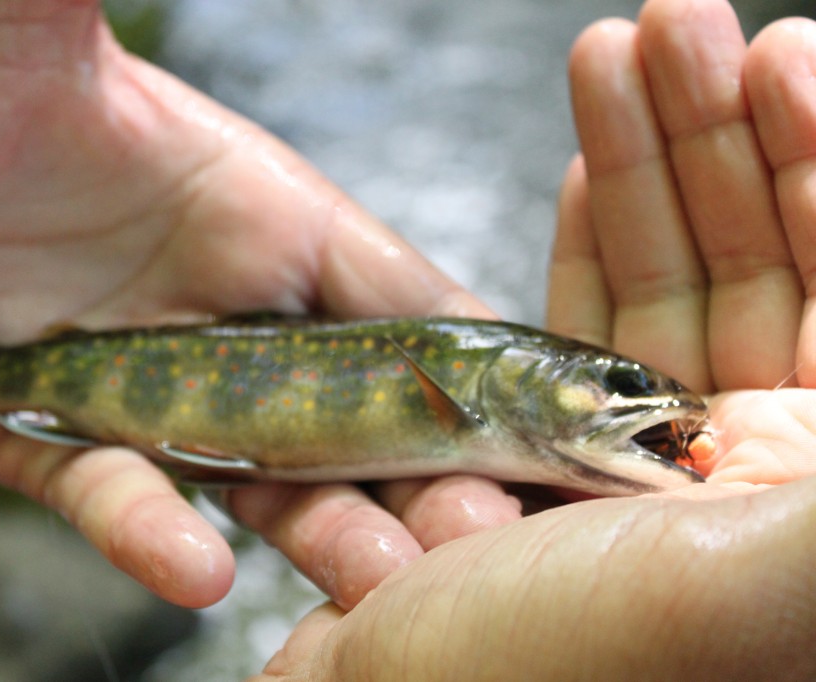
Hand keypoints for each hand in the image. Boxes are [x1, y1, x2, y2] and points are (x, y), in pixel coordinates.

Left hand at [0, 0, 517, 607]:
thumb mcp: (20, 31)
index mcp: (264, 224)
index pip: (400, 294)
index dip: (479, 359)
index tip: (555, 418)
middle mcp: (230, 322)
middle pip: (356, 411)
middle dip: (426, 470)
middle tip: (485, 528)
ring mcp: (155, 396)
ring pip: (263, 479)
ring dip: (323, 528)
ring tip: (377, 568)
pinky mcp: (70, 446)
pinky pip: (122, 499)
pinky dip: (154, 532)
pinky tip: (194, 565)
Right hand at [253, 0, 815, 676]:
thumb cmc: (524, 680)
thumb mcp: (732, 596)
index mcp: (779, 506)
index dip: (815, 168)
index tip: (780, 50)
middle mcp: (716, 485)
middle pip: (740, 274)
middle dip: (710, 137)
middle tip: (678, 22)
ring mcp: (618, 464)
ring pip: (652, 280)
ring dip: (639, 164)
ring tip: (617, 53)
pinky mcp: (526, 450)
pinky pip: (575, 324)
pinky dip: (581, 243)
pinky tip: (583, 170)